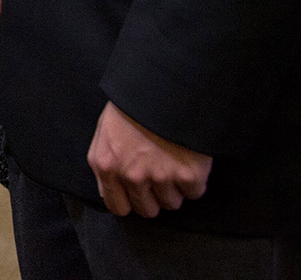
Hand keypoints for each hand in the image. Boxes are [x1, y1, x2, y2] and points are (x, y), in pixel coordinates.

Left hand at [87, 102, 211, 216]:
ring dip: (175, 189)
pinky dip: (195, 181)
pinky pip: (195, 193)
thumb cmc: (132, 106)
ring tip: (174, 164)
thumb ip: (105, 163)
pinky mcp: (189, 176)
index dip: (130, 202)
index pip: (117, 207)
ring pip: (172, 204)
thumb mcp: (105, 132)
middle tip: (160, 177)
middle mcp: (131, 176)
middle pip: (148, 210)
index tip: (139, 195)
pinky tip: (189, 160)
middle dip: (154, 197)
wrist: (164, 88)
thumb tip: (111, 192)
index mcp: (106, 165)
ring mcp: (161, 177)